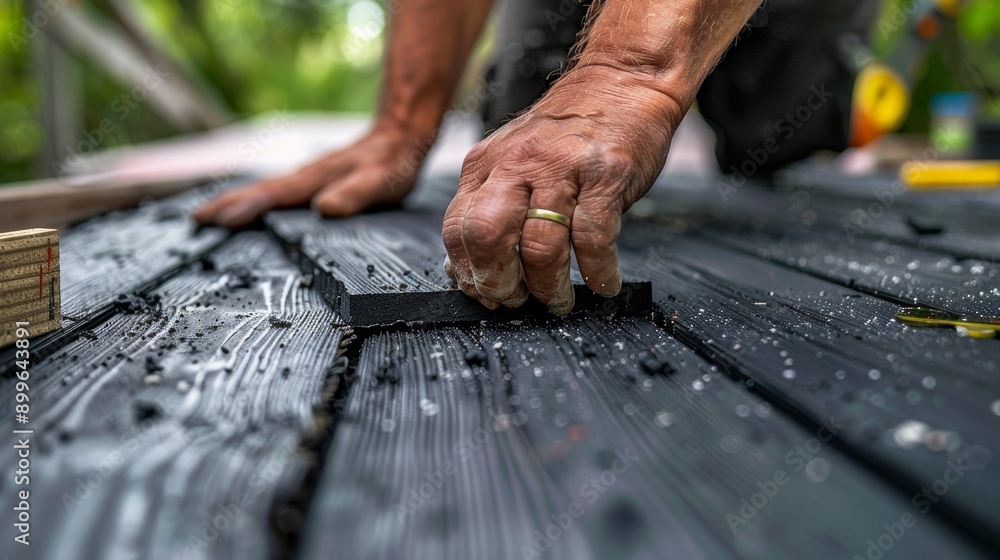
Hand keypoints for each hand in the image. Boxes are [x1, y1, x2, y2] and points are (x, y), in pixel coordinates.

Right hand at [193, 123, 432, 226]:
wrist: (401, 134)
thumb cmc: (392, 163)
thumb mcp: (380, 182)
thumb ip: (355, 195)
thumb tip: (323, 209)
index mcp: (315, 181)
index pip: (273, 197)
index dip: (245, 209)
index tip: (216, 220)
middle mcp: (306, 177)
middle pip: (259, 192)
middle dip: (226, 205)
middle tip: (195, 220)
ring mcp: (308, 177)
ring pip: (265, 190)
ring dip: (235, 201)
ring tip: (209, 215)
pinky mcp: (314, 179)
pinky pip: (278, 190)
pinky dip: (257, 198)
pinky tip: (251, 206)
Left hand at [442, 64, 682, 314]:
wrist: (623, 80)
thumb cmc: (570, 129)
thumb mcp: (513, 158)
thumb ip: (490, 204)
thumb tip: (466, 265)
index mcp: (487, 164)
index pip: (457, 229)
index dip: (468, 272)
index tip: (485, 294)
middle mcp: (518, 164)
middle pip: (487, 237)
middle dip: (499, 283)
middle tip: (516, 301)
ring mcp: (562, 168)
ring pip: (539, 247)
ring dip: (549, 288)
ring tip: (559, 301)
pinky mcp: (605, 176)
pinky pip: (594, 239)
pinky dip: (598, 272)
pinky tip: (603, 283)